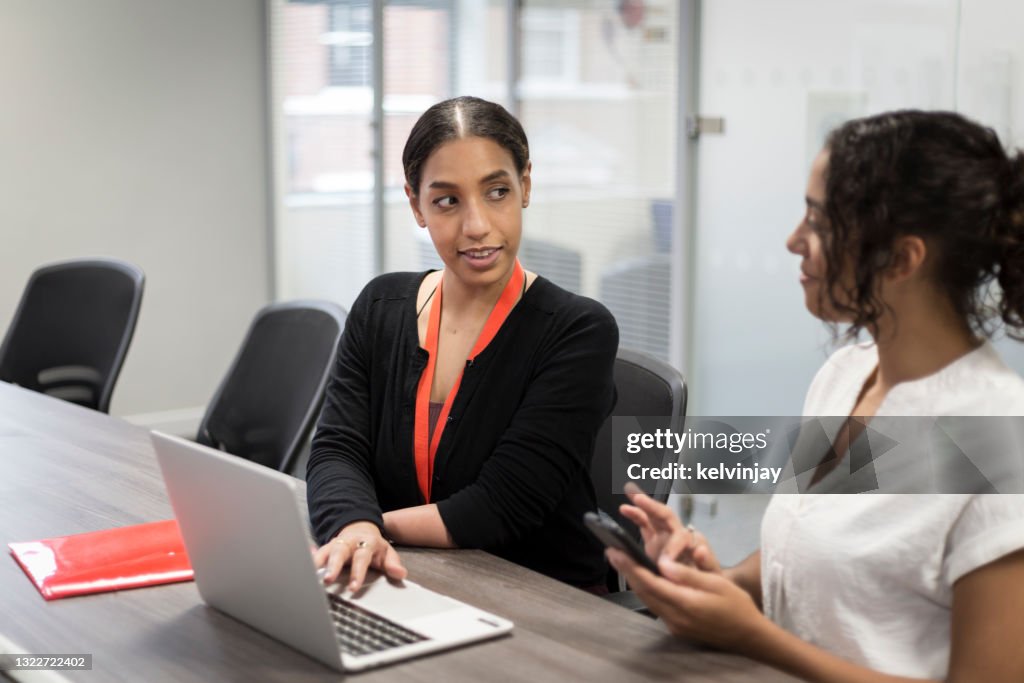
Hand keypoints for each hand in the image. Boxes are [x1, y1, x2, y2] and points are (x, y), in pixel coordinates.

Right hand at [313, 521, 406, 591]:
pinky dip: (308, 560)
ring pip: (324, 551)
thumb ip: (393, 564)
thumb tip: (400, 574)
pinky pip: (315, 553)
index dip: (357, 573)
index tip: (353, 587)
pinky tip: (300, 569)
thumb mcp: (387, 553)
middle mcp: (349, 542)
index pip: (362, 557)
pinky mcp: (325, 548)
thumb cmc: (374, 547)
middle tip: (328, 579)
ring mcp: (335, 544)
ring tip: (309, 577)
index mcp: (366, 543)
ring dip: (317, 563)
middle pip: (339, 552)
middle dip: (333, 565)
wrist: (361, 530)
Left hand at [607, 548, 764, 651]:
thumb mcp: (716, 583)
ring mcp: (674, 625)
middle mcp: (675, 618)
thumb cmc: (736, 605)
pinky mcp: (677, 628)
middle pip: (644, 592)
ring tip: (623, 562)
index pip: (650, 583)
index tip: (616, 552)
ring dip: (634, 581)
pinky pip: (656, 606)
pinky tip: (643, 579)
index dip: (631, 567)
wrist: (748, 636)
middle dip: (627, 572)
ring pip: (648, 600)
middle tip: (612, 552)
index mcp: (685, 603)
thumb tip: (663, 563)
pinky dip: (647, 591)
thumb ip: (688, 574)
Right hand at [620, 482, 721, 573]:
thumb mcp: (712, 575)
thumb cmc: (708, 580)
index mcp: (690, 543)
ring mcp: (664, 537)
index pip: (680, 537)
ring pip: (653, 516)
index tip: (662, 564)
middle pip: (665, 516)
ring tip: (629, 492)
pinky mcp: (654, 542)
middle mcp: (676, 535)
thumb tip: (700, 550)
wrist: (701, 587)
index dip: (671, 546)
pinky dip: (636, 515)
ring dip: (642, 505)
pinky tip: (625, 509)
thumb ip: (706, 563)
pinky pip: (644, 525)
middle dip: (652, 506)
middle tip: (638, 498)